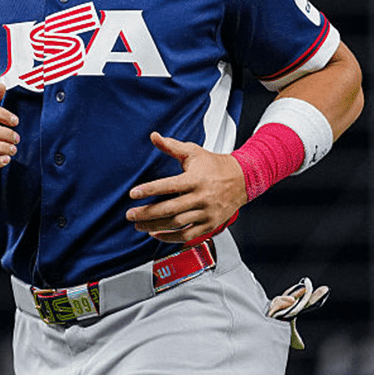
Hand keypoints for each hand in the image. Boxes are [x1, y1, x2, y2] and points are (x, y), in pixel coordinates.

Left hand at [124, 132, 247, 243]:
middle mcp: (201, 197)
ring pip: (177, 224)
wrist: (243, 179)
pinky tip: (156, 234)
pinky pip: (188, 235)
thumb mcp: (193, 152)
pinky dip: (171, 238)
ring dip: (155, 226)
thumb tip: (154, 136)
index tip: (133, 194)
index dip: (149, 190)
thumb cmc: (215, 165)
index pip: (169, 186)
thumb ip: (171, 146)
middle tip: (130, 215)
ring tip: (139, 225)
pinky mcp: (210, 224)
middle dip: (147, 213)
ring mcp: (207, 213)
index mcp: (195, 179)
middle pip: (170, 209)